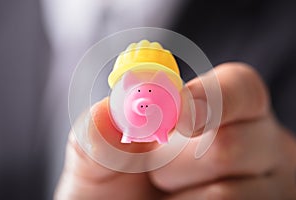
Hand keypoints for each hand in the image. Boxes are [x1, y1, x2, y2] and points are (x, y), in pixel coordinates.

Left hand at [55, 62, 295, 198]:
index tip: (175, 117)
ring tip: (168, 194)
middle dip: (177, 163)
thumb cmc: (118, 183)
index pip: (239, 88)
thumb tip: (105, 113)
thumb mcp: (103, 157)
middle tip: (155, 170)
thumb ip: (100, 134)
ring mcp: (266, 184)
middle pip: (233, 143)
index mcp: (219, 110)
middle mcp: (253, 142)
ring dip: (182, 197)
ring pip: (228, 193)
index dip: (209, 98)